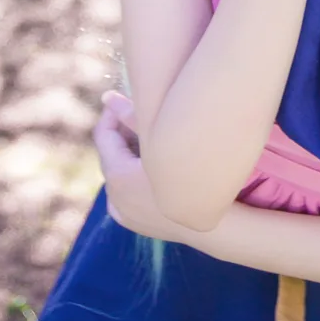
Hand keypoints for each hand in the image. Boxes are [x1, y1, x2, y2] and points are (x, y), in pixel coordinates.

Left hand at [94, 90, 191, 240]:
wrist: (214, 222)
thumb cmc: (191, 172)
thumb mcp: (160, 140)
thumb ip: (132, 116)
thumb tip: (106, 97)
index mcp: (117, 175)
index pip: (104, 135)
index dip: (112, 115)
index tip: (123, 101)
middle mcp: (114, 196)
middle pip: (111, 156)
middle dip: (121, 136)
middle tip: (140, 119)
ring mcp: (123, 213)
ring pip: (118, 176)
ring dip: (127, 158)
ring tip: (148, 143)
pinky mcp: (133, 223)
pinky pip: (123, 197)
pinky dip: (130, 181)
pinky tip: (148, 171)